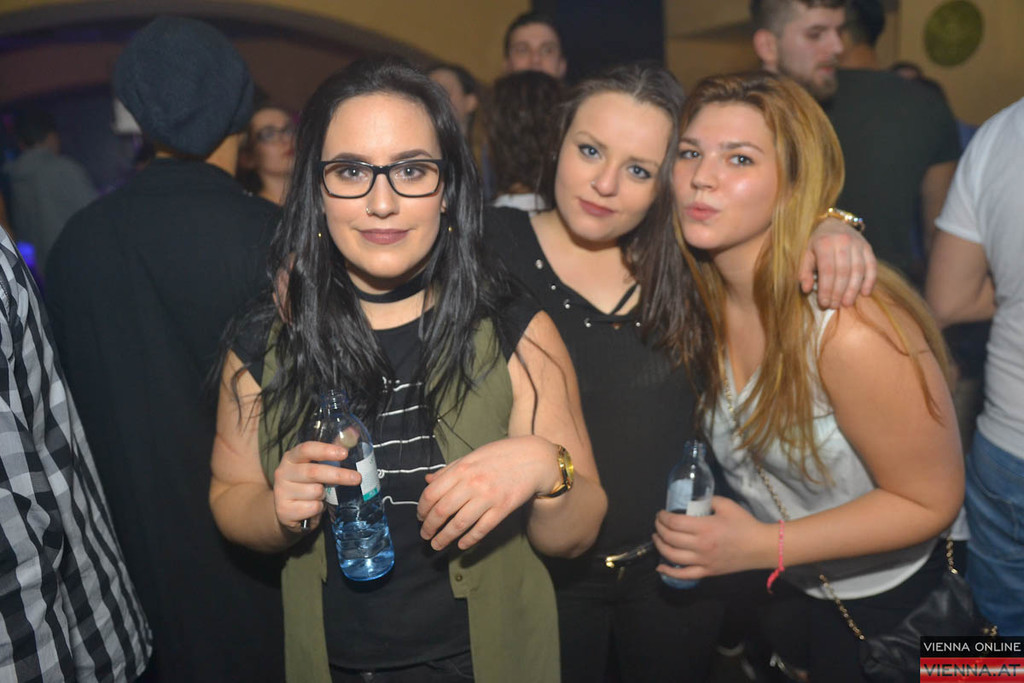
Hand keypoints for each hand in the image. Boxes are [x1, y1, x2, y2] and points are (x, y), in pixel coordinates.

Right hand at [272, 441, 359, 533]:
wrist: (287, 509)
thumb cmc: (306, 482)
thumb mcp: (316, 465)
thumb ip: (332, 450)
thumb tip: (353, 433)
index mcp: (291, 457)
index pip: (306, 449)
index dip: (326, 450)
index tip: (344, 453)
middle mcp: (283, 472)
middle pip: (313, 472)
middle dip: (338, 475)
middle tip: (357, 478)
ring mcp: (281, 492)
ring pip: (315, 492)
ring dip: (325, 495)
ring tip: (321, 495)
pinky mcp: (284, 510)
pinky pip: (312, 508)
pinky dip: (318, 508)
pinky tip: (313, 505)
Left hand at [417, 436, 560, 550]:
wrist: (534, 458)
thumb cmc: (500, 456)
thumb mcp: (471, 457)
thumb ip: (449, 470)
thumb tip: (427, 480)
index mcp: (462, 469)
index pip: (432, 493)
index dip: (422, 509)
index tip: (420, 517)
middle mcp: (472, 483)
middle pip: (442, 511)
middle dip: (429, 527)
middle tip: (425, 535)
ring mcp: (488, 497)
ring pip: (459, 524)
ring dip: (444, 538)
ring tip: (437, 545)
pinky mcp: (503, 509)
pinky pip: (482, 529)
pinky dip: (469, 540)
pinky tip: (461, 545)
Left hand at [652, 496, 772, 581]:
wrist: (761, 547)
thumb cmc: (745, 524)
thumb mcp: (726, 505)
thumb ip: (708, 500)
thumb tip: (693, 500)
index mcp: (704, 527)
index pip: (674, 522)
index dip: (663, 517)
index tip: (661, 513)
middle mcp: (700, 546)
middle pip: (670, 538)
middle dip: (659, 528)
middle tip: (658, 523)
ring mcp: (703, 561)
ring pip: (672, 556)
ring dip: (660, 546)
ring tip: (657, 538)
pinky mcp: (707, 572)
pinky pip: (684, 575)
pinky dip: (669, 572)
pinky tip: (660, 567)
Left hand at [799, 216, 876, 308]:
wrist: (834, 223)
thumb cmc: (817, 243)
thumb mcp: (806, 253)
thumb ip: (804, 271)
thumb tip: (806, 289)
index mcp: (824, 243)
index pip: (827, 271)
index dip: (827, 289)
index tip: (824, 303)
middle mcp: (843, 242)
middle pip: (843, 272)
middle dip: (839, 292)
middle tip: (835, 306)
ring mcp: (858, 244)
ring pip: (858, 270)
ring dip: (853, 290)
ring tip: (847, 303)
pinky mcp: (868, 247)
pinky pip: (872, 266)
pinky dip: (870, 281)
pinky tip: (865, 293)